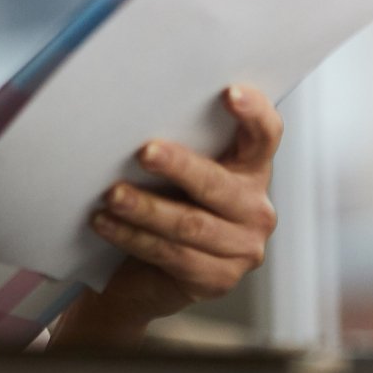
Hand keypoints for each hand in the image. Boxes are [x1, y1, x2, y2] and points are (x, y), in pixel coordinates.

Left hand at [55, 84, 282, 345]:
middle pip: (217, 184)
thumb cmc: (165, 203)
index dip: (254, 113)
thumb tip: (140, 112)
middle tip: (144, 152)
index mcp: (252, 169)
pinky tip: (106, 224)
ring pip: (190, 224)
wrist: (148, 274)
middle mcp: (256, 209)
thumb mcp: (177, 173)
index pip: (266, 135)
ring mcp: (243, 249)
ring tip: (113, 195)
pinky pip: (172, 255)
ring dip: (145, 209)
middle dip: (179, 166)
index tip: (230, 93)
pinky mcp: (218, 279)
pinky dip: (134, 238)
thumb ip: (180, 146)